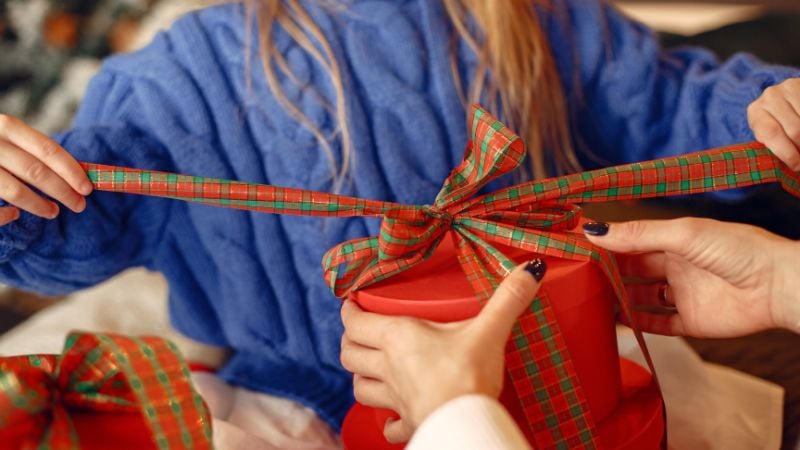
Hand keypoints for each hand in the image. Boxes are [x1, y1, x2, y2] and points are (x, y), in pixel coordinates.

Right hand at [0, 114, 91, 224]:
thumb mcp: (10, 139)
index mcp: (6, 126)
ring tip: (53, 212)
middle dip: (62, 191)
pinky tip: (15, 214)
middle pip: (35, 171)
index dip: (71, 170)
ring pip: (13, 189)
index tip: (88, 188)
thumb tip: (78, 174)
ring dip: (38, 204)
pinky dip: (6, 214)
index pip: (48, 150)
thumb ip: (37, 152)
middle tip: (79, 206)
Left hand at [339, 260, 545, 443]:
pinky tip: (393, 416)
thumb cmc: (469, 377)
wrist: (466, 425)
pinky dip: (385, 419)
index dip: (349, 311)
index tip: (352, 302)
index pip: (356, 321)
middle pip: (349, 353)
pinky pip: (387, 423)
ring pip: (359, 387)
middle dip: (350, 341)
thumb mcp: (489, 332)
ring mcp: (394, 398)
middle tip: (360, 331)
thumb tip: (530, 269)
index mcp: (398, 338)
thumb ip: (508, 299)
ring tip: (371, 368)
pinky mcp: (407, 422)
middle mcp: (388, 367)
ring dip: (361, 376)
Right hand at [583, 219, 799, 337]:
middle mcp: (675, 268)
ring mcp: (683, 296)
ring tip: (591, 301)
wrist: (778, 285)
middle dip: (607, 274)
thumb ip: (638, 235)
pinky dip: (638, 325)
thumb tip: (595, 230)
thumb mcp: (683, 234)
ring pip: (641, 299)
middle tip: (577, 277)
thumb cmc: (738, 249)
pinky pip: (658, 325)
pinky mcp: (691, 323)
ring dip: (619, 300)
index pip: (631, 243)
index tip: (576, 247)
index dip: (606, 245)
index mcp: (673, 242)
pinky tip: (618, 323)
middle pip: (632, 272)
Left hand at [748, 78, 799, 169]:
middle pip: (795, 129)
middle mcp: (770, 96)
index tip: (797, 166)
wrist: (782, 99)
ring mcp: (789, 87)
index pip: (771, 133)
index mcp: (756, 111)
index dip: (787, 153)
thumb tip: (793, 167)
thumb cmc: (774, 123)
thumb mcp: (768, 134)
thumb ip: (774, 146)